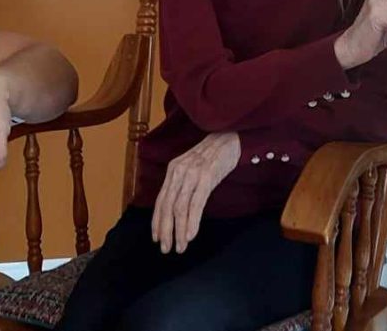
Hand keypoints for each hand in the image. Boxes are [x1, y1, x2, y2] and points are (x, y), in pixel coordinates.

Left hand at [152, 131, 238, 253]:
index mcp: (173, 170)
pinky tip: (191, 235)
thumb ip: (183, 184)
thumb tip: (176, 208)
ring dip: (178, 231)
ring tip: (180, 247)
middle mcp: (179, 172)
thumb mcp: (193, 168)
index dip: (157, 221)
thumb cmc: (213, 156)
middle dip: (165, 230)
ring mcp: (192, 174)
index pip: (160, 200)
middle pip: (167, 207)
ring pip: (180, 208)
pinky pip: (196, 203)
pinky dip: (192, 222)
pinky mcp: (207, 177)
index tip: (156, 238)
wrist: (230, 137)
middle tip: (166, 249)